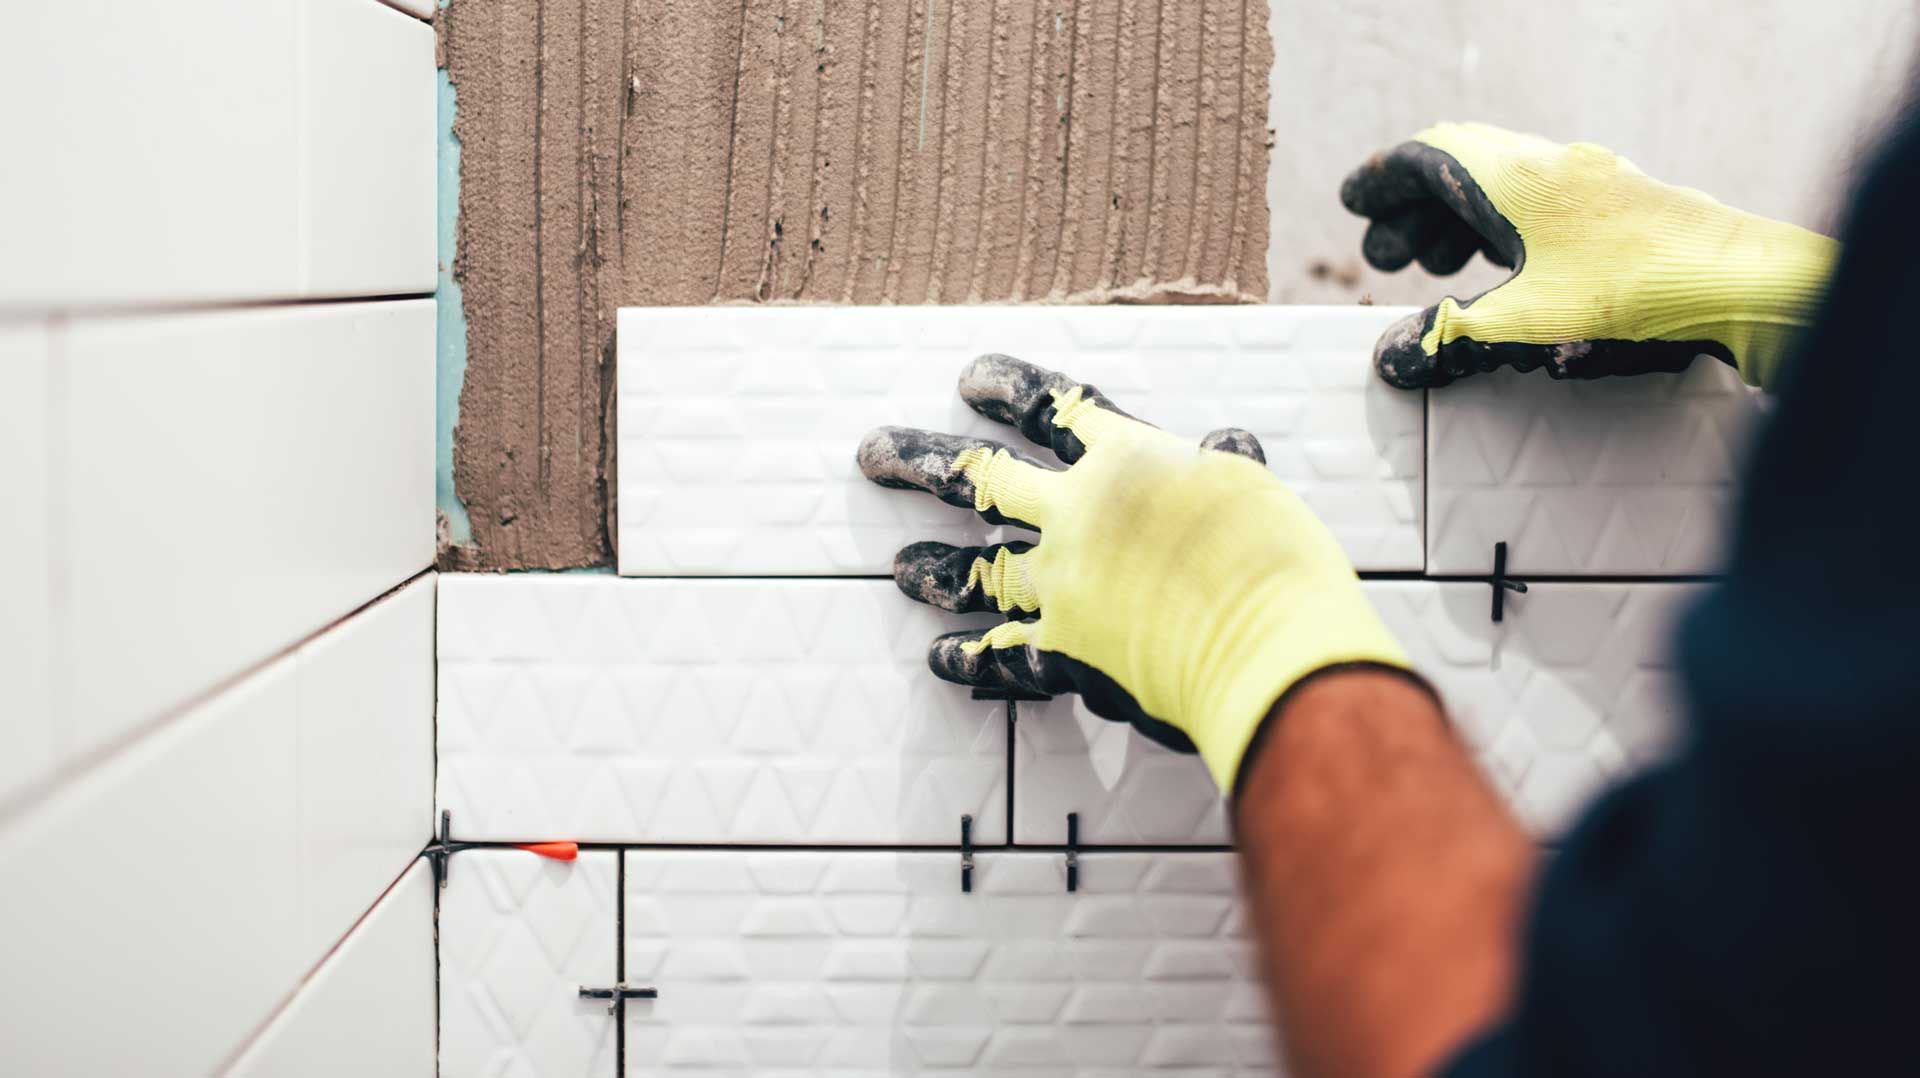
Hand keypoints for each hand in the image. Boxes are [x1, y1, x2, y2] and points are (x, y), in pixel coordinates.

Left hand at [856, 355, 1413, 792]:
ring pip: (975, 569)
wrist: (1265, 644)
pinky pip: (999, 654)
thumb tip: (1226, 439)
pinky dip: (968, 658)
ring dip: (932, 567)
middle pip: (981, 480)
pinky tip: (939, 657)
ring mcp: (1062, 584)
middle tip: (875, 453)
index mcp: (1128, 460)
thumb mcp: (1256, 491)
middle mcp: (1079, 515)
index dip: (1009, 389)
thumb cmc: (1275, 562)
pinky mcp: (1063, 651)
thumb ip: (1224, 466)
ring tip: (898, 568)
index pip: (1055, 410)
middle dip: (920, 463)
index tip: (969, 380)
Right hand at [1342, 122, 1836, 390]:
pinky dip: (1500, 226)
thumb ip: (1456, 337)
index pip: (1430, 157)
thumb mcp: (1528, 323)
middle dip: (1415, 210)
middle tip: (1385, 256)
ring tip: (1431, 267)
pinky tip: (1500, 267)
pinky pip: (1537, 202)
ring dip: (1458, 220)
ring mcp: (1589, 184)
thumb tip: (1395, 358)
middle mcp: (1552, 167)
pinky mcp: (1617, 208)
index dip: (1384, 182)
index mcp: (1518, 178)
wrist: (1740, 281)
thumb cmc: (1635, 293)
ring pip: (1502, 186)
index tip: (1354, 204)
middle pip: (1462, 169)